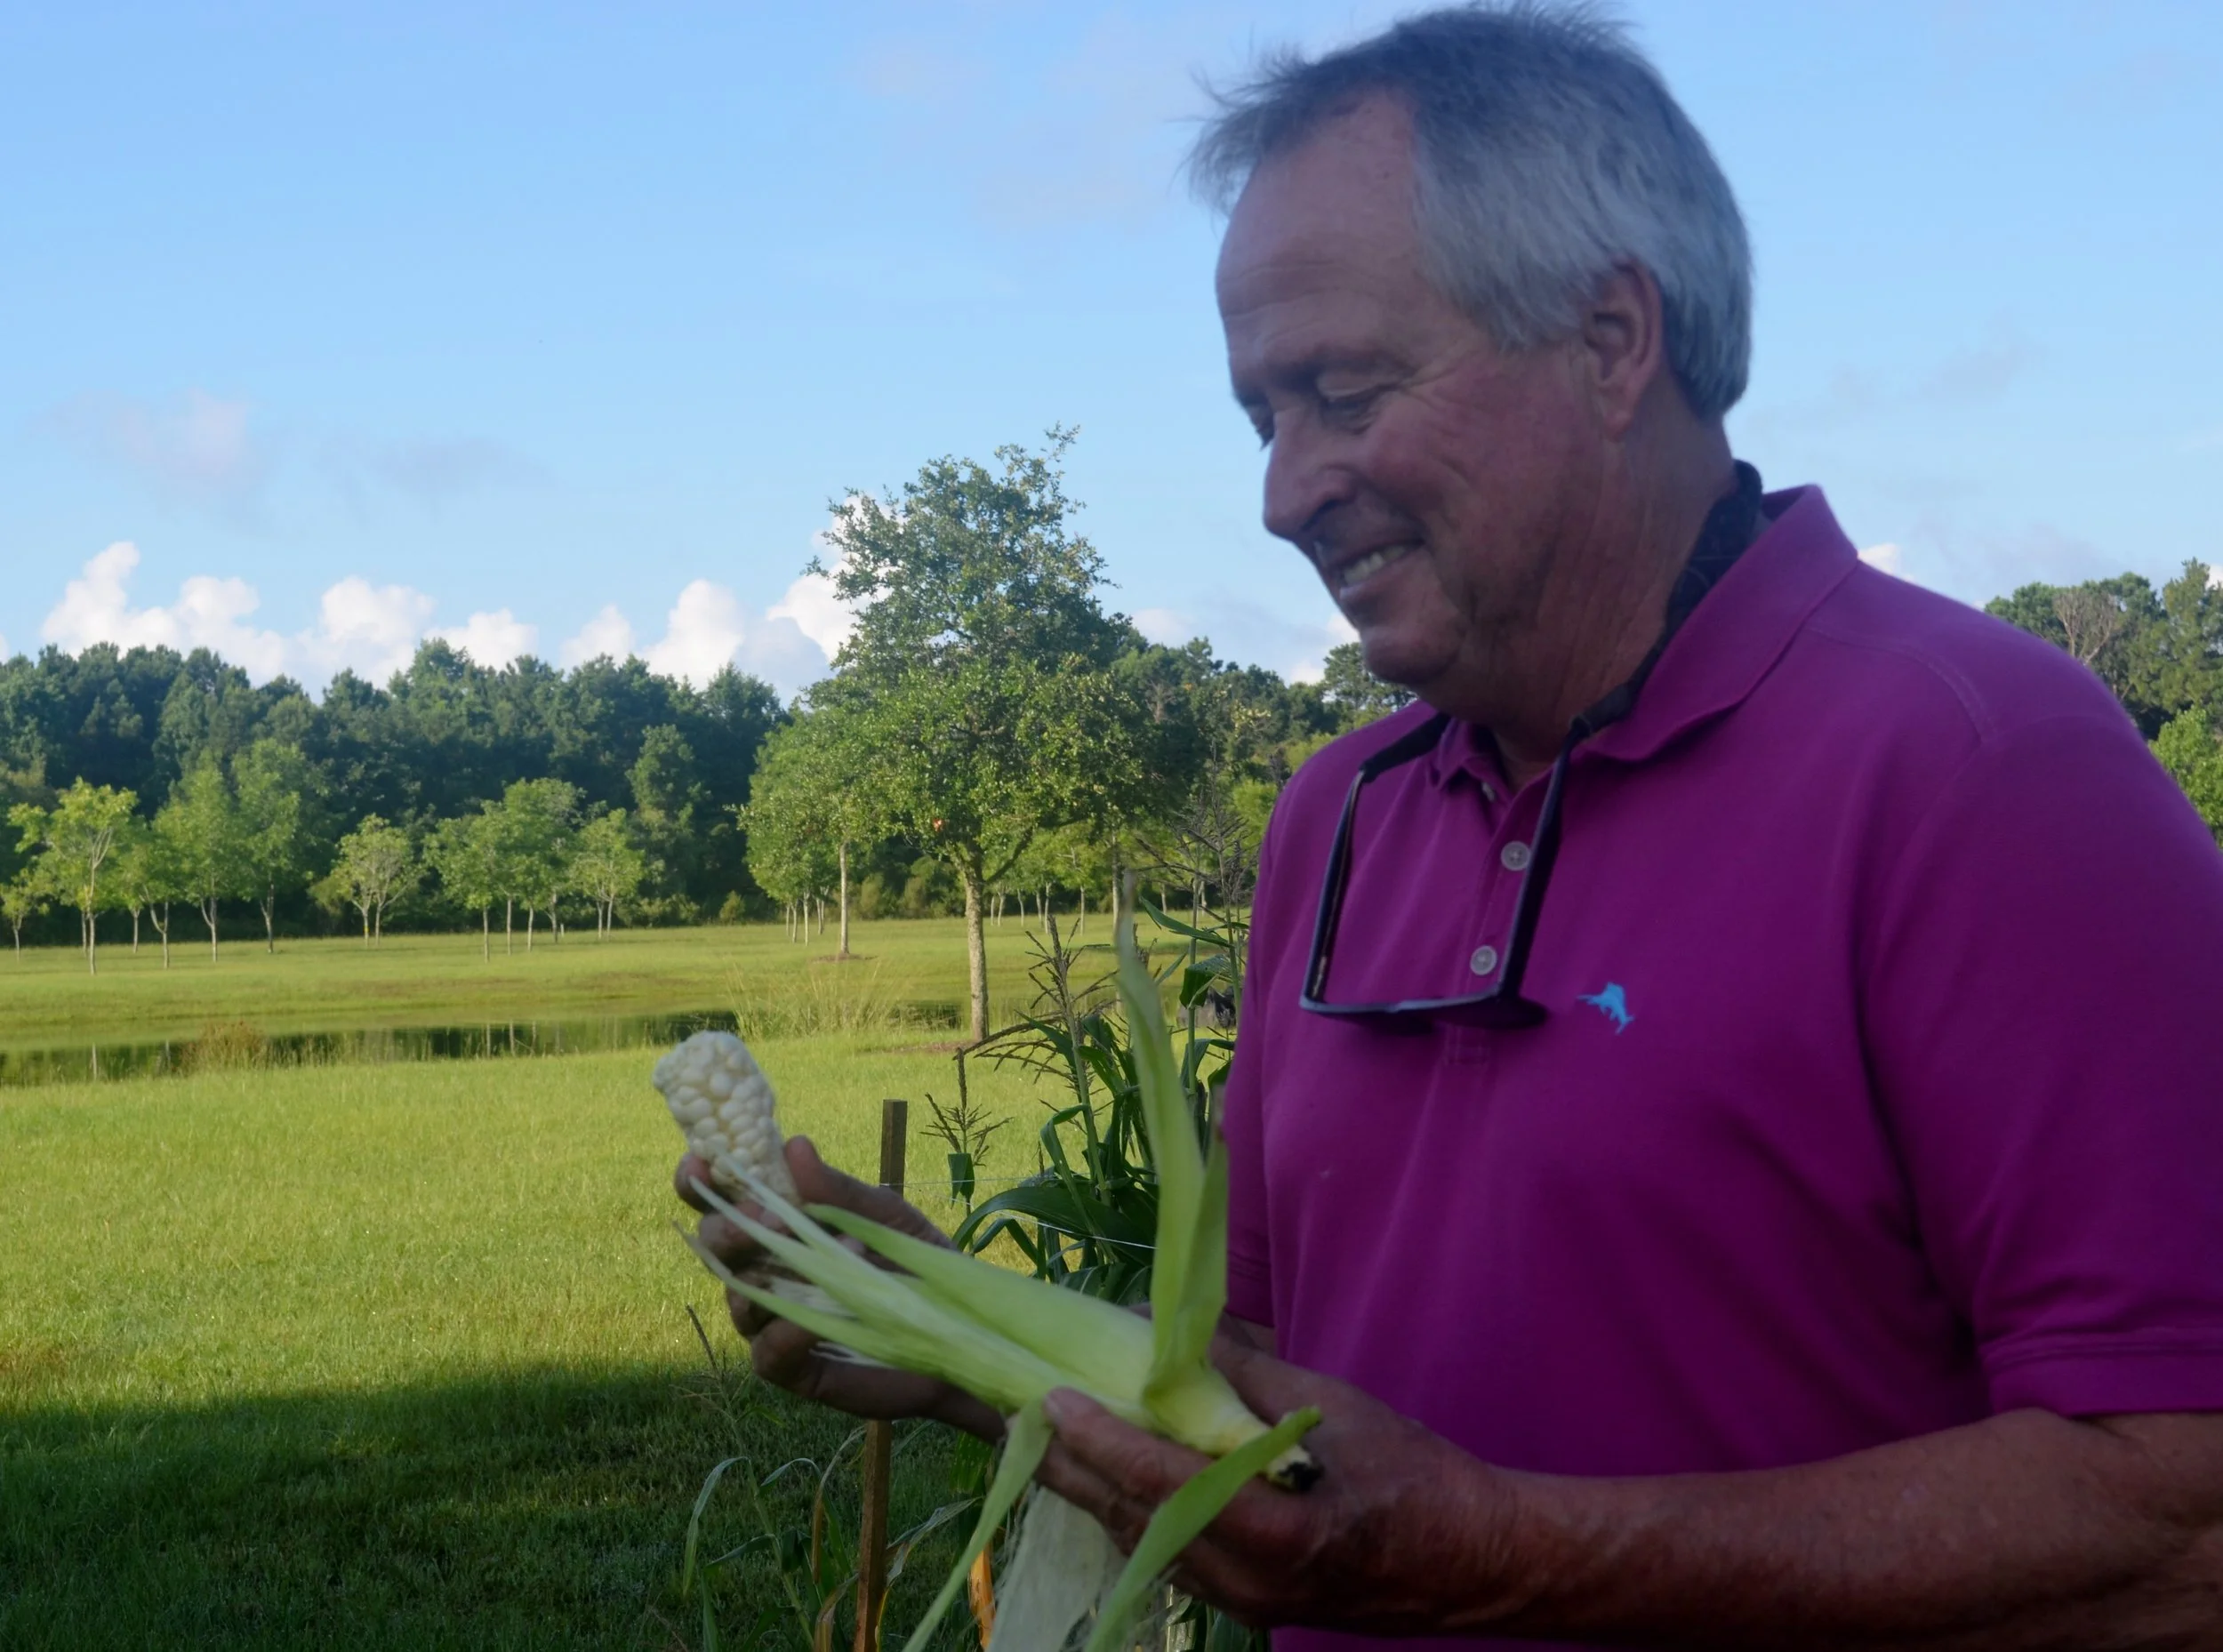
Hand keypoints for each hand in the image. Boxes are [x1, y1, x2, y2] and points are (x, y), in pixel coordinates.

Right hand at [675, 1135, 1002, 1439]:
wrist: (959, 1328)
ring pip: (737, 1299)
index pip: (722, 1204)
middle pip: (717, 1250)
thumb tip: (794, 1146)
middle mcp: (767, 1274)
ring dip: (770, 1271)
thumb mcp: (883, 1217)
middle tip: (767, 1213)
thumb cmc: (915, 1263)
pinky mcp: (793, 1370)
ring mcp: (774, 1324)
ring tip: (829, 1252)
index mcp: (780, 1230)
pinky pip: (767, 1352)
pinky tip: (809, 1319)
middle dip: (730, 1226)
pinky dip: (783, 1332)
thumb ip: (838, 1191)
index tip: (698, 1161)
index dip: (698, 1183)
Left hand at [1034, 1337, 1511, 1632]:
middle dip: (1073, 1466)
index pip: (1162, 1486)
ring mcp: (1244, 1605)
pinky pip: (1169, 1557)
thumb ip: (1245, 1375)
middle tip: (1021, 1413)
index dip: (1101, 1441)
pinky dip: (1132, 1513)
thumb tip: (1168, 1330)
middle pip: (1133, 1522)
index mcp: (1276, 1536)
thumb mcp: (1334, 1410)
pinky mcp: (1246, 1606)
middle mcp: (1247, 1584)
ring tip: (1046, 1438)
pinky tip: (1108, 1475)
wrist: (1476, 1562)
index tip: (1052, 1399)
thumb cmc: (1417, 1477)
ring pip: (1143, 1545)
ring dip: (1093, 1490)